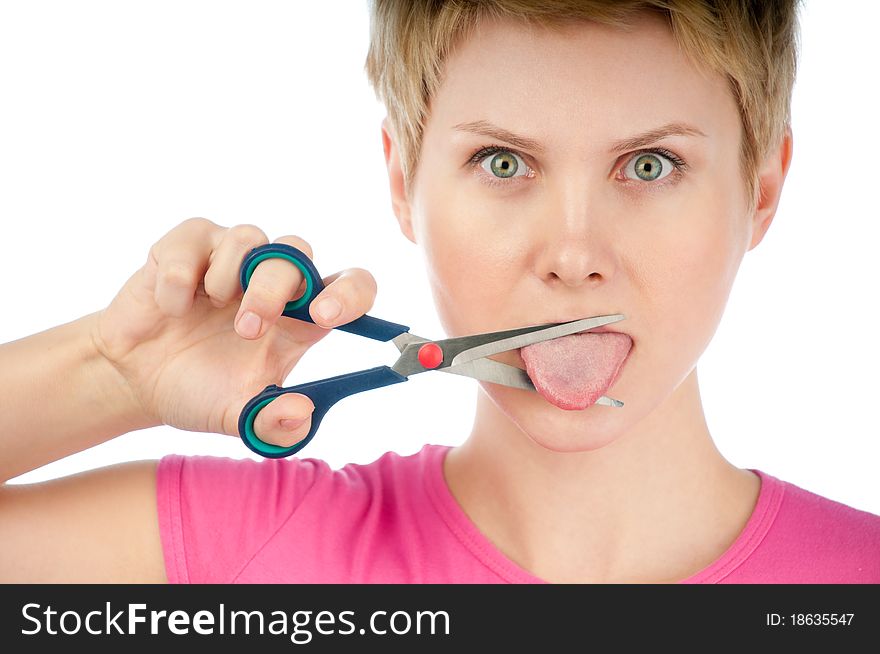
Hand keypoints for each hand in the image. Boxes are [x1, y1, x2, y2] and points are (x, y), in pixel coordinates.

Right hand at [90, 218, 377, 446]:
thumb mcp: (237, 418)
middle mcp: (272, 281)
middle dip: (274, 290)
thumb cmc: (198, 390)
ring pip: (249, 236)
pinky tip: (171, 308)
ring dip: (226, 277)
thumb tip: (301, 413)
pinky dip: (179, 276)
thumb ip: (272, 424)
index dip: (351, 292)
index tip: (327, 315)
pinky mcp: (188, 245)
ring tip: (205, 310)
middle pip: (298, 252)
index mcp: (299, 318)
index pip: (350, 285)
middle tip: (247, 330)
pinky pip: (195, 237)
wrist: (134, 380)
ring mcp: (230, 257)